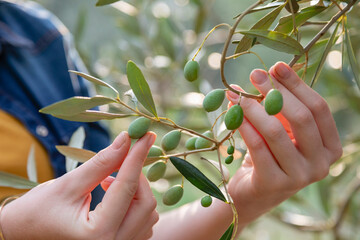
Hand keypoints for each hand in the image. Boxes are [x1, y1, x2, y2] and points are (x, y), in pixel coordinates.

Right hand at [1, 132, 157, 239]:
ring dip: (135, 190)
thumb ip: (101, 163)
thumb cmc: (38, 211)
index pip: (126, 187)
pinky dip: (134, 202)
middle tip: (122, 158)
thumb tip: (126, 140)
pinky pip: (142, 222)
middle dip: (137, 176)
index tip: (147, 134)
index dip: (137, 156)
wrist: (23, 235)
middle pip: (145, 203)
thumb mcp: (68, 184)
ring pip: (147, 213)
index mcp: (97, 234)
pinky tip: (114, 195)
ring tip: (108, 181)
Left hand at [226, 62, 342, 226]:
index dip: (297, 85)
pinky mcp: (274, 184)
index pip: (318, 109)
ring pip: (276, 131)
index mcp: (330, 147)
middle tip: (255, 74)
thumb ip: (283, 108)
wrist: (251, 193)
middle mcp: (321, 164)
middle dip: (276, 91)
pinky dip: (244, 125)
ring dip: (254, 107)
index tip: (277, 66)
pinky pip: (257, 146)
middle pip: (301, 117)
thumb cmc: (269, 157)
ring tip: (237, 93)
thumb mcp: (282, 131)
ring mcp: (300, 177)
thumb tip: (272, 71)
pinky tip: (233, 112)